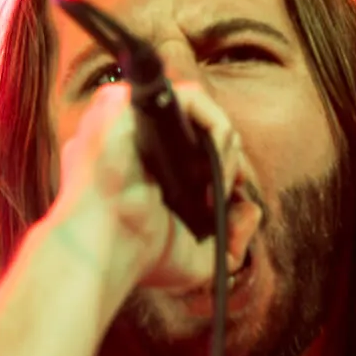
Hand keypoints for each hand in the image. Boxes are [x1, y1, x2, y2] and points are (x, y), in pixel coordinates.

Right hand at [40, 80, 263, 302]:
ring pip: (200, 110)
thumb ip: (230, 238)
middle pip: (200, 125)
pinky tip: (213, 168)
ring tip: (217, 187)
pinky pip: (190, 99)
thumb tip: (250, 209)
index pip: (192, 143)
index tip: (227, 195)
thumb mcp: (196, 256)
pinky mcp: (125, 102)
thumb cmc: (138, 256)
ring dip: (224, 148)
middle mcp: (131, 135)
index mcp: (138, 164)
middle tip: (223, 194)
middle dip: (227, 159)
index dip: (221, 164)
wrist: (105, 250)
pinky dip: (215, 129)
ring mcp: (126, 115)